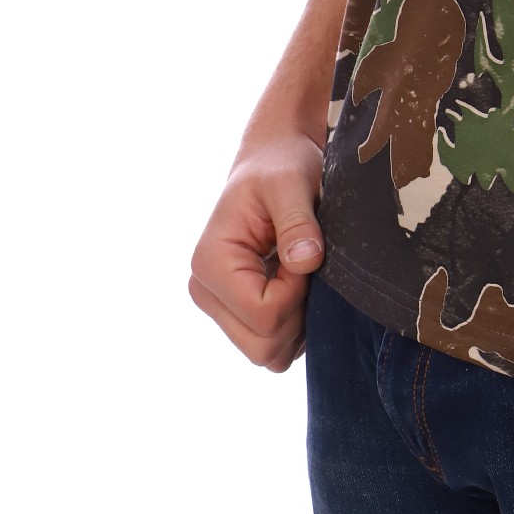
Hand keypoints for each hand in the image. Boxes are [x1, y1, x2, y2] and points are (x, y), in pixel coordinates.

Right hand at [188, 131, 325, 371]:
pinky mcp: (238, 312)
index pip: (263, 315)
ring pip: (269, 354)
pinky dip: (295, 322)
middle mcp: (207, 292)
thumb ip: (297, 222)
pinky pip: (274, 345)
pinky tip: (297, 281)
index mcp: (210, 264)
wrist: (274, 159)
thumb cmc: (281, 165)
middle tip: (306, 264)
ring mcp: (221, 306)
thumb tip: (305, 261)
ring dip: (298, 320)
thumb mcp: (291, 183)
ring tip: (301, 270)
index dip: (297, 292)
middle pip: (263, 348)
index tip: (306, 253)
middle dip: (298, 314)